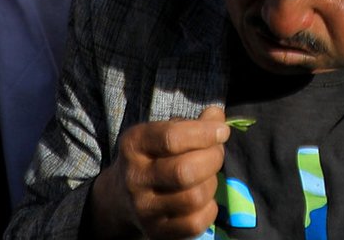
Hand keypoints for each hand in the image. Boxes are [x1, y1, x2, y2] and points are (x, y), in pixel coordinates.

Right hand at [86, 106, 228, 239]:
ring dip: (212, 183)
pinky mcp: (156, 232)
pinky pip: (195, 223)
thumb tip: (217, 116)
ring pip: (194, 198)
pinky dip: (210, 208)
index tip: (223, 131)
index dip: (204, 133)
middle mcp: (135, 178)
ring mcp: (144, 209)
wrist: (120, 197)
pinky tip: (204, 198)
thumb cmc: (152, 156)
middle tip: (217, 152)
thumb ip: (192, 124)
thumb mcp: (162, 132)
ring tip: (208, 175)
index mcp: (134, 145)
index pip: (172, 138)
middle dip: (212, 158)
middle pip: (184, 171)